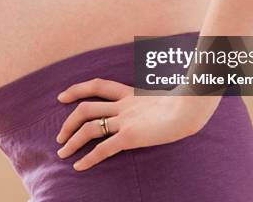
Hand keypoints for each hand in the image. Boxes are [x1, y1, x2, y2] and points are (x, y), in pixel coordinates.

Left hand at [55, 78, 220, 170]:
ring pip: (90, 128)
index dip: (77, 89)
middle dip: (68, 122)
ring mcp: (126, 120)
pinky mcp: (131, 136)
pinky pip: (103, 149)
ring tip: (62, 152)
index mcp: (131, 94)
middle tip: (58, 136)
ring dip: (72, 140)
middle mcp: (124, 106)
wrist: (193, 106)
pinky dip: (88, 158)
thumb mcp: (169, 96)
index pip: (98, 85)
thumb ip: (159, 99)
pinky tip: (79, 166)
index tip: (61, 97)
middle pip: (86, 108)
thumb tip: (164, 101)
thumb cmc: (188, 101)